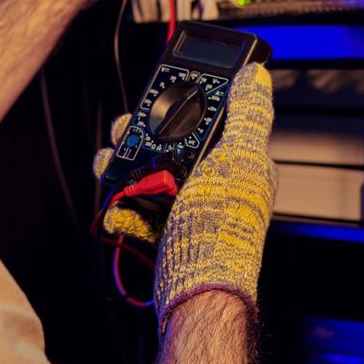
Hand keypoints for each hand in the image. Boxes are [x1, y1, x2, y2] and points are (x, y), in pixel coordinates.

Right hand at [93, 65, 277, 326]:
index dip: (182, 102)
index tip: (160, 92)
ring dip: (121, 164)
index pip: (207, 117)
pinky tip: (116, 206)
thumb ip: (247, 115)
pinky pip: (133, 206)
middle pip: (168, 141)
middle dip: (140, 131)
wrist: (195, 288)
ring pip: (144, 170)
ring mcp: (184, 205)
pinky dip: (119, 204)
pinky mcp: (161, 228)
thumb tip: (255, 75)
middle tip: (124, 129)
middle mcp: (210, 181)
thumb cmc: (222, 227)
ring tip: (109, 164)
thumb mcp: (239, 159)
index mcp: (233, 160)